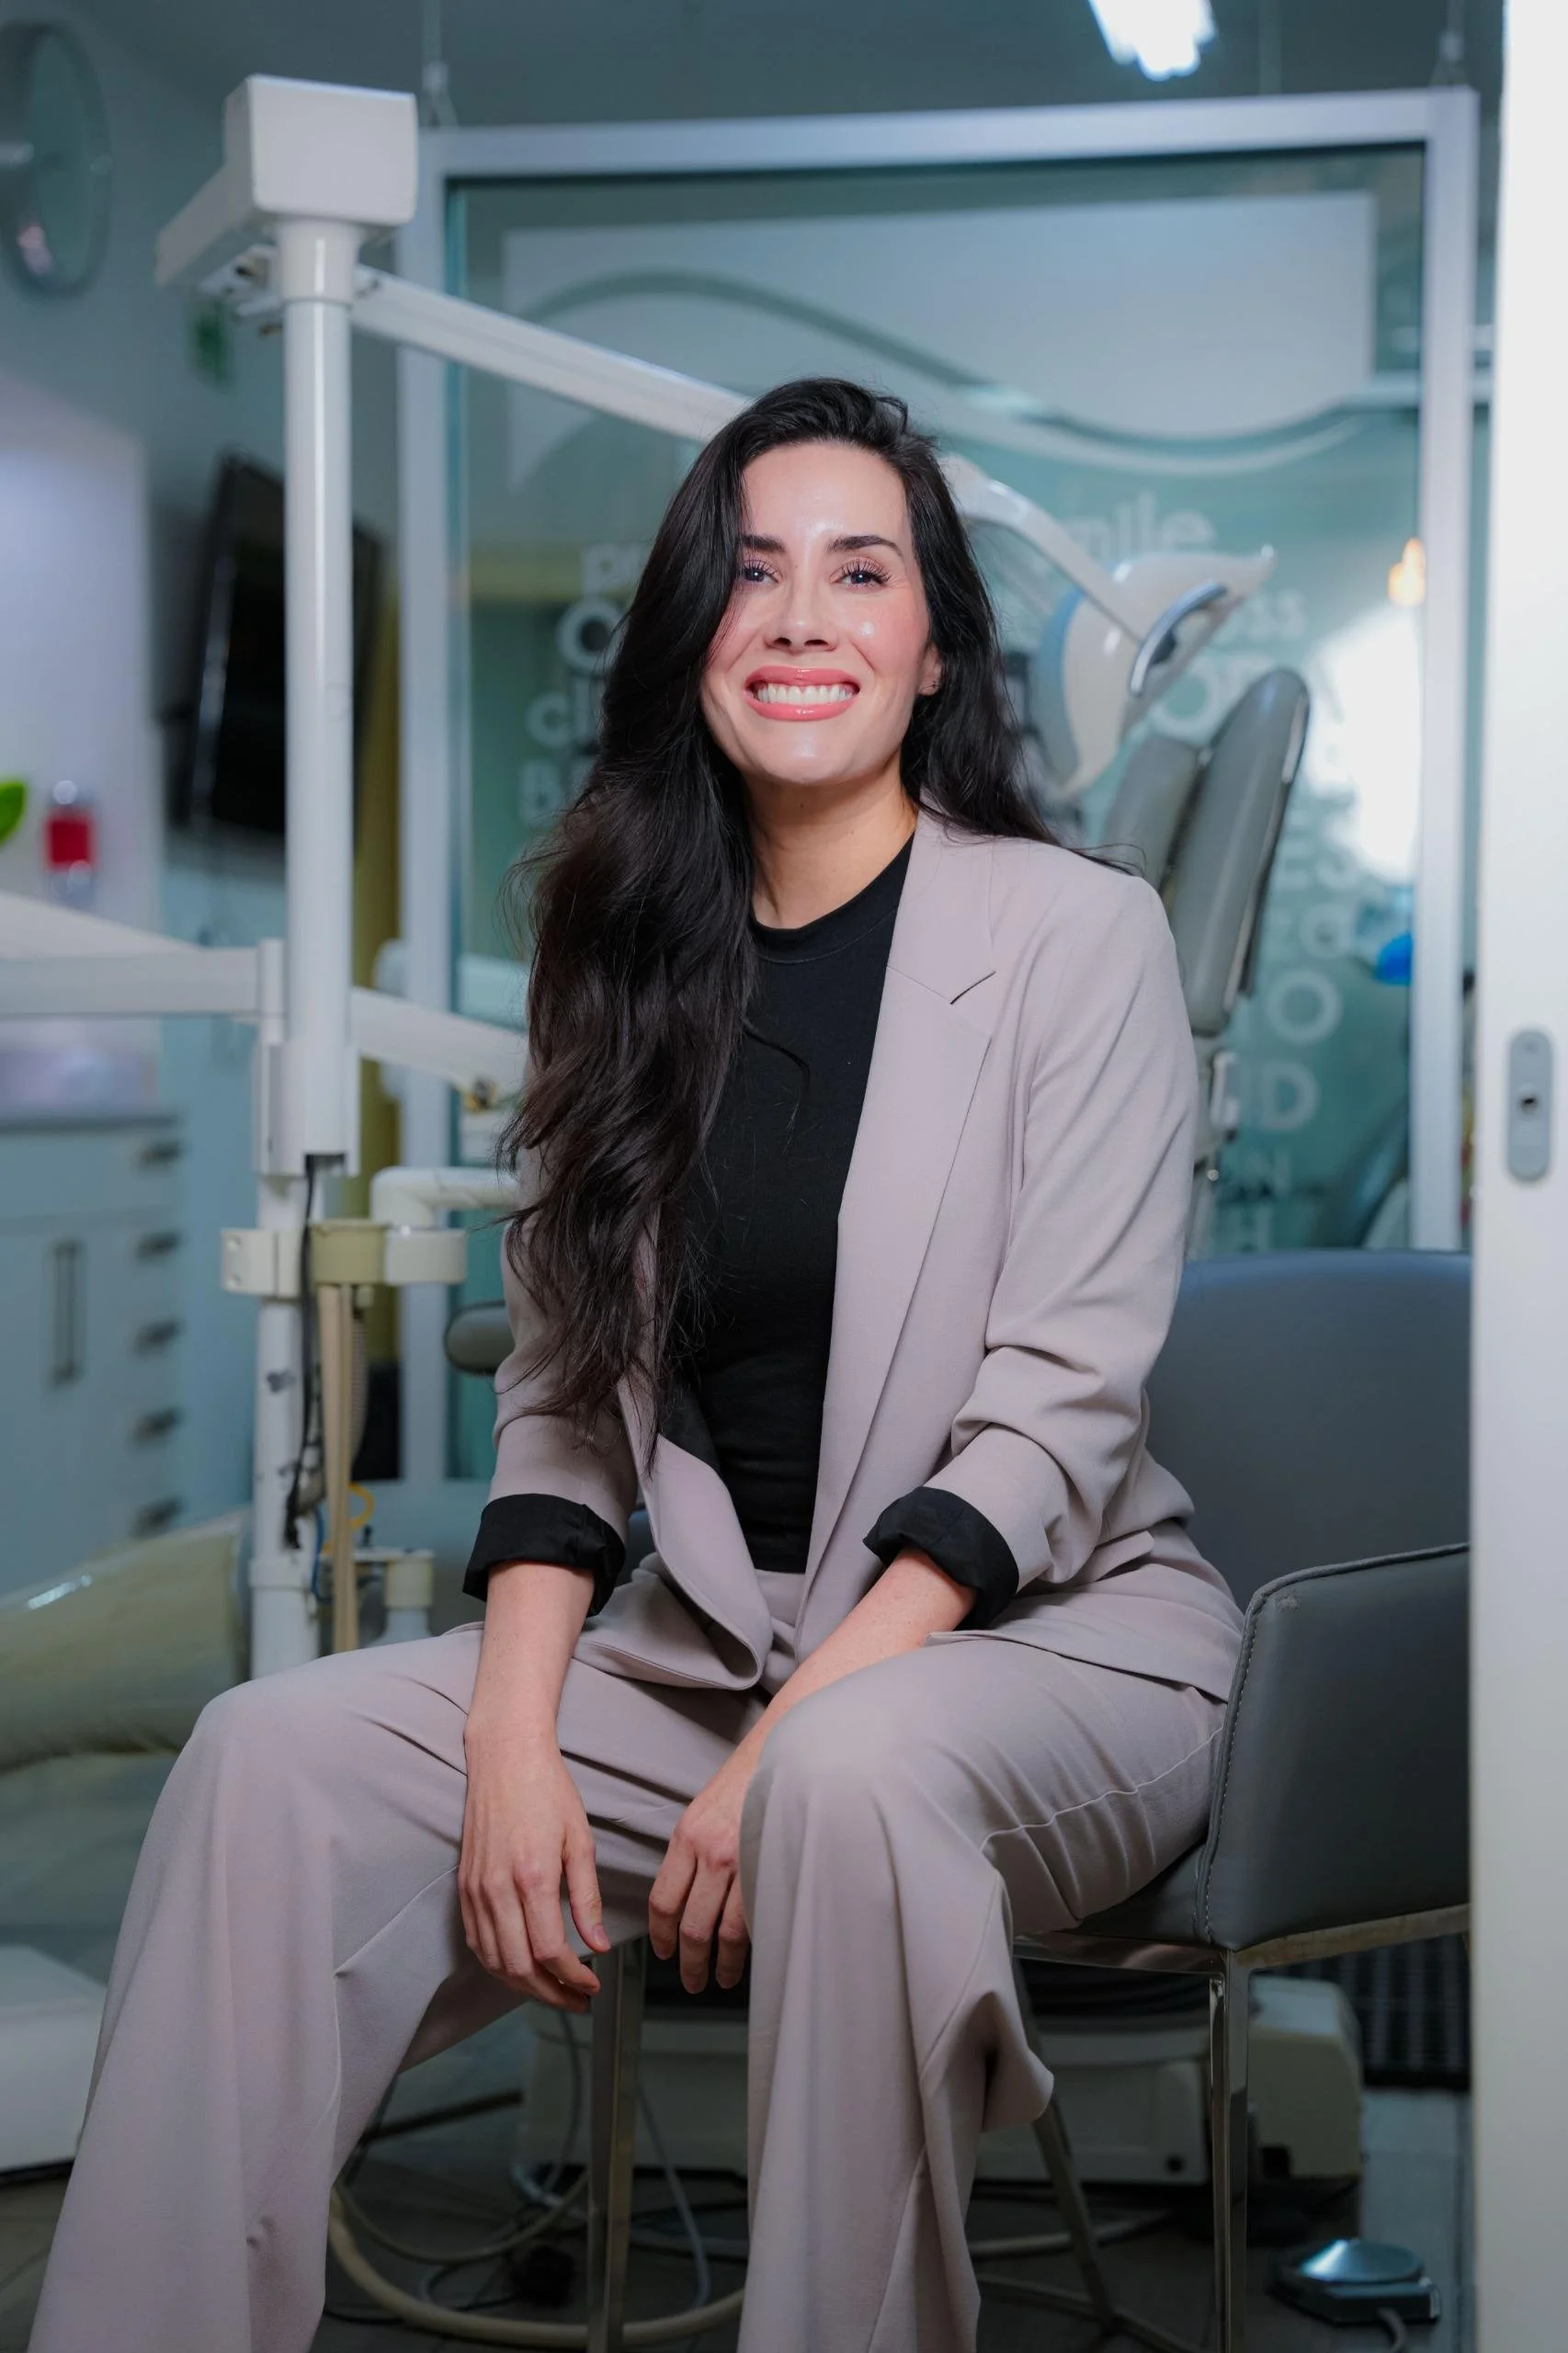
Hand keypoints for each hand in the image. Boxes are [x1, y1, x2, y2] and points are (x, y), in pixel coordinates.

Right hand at [459, 1725, 610, 2012]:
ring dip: (524, 1987)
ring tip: (555, 1992)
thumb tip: (599, 1945)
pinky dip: (499, 1966)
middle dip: (551, 1994)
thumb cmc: (548, 1790)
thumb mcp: (581, 1840)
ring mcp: (476, 1890)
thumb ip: (587, 1898)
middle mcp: (498, 1889)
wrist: (504, 1756)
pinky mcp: (463, 1887)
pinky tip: (521, 1969)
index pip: (550, 1951)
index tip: (593, 1986)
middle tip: (578, 2000)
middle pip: (519, 1967)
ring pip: (495, 1962)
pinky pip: (477, 1943)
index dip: (573, 1979)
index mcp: (533, 1876)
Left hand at [648, 1744, 757, 1993]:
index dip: (661, 1936)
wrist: (786, 1748)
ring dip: (722, 1964)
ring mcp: (744, 1860)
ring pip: (724, 1931)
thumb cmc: (748, 1778)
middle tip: (692, 1980)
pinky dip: (751, 1945)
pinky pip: (757, 1917)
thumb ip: (692, 1852)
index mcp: (687, 1836)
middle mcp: (711, 1851)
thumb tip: (686, 1898)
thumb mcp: (704, 1810)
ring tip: (722, 1978)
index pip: (663, 1900)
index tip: (665, 1952)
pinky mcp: (773, 1865)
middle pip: (691, 1925)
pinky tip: (751, 1955)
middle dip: (689, 1963)